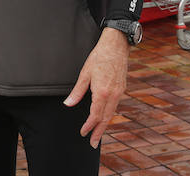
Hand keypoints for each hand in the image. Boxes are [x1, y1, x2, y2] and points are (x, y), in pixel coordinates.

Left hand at [63, 27, 129, 147]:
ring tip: (98, 134)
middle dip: (99, 132)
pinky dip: (109, 115)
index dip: (89, 126)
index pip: (95, 115)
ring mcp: (119, 92)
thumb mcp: (85, 73)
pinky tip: (105, 118)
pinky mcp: (121, 89)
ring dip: (104, 125)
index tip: (83, 133)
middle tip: (93, 144)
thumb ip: (77, 91)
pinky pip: (115, 106)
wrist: (116, 46)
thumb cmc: (99, 57)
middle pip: (105, 118)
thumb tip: (68, 104)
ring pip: (111, 113)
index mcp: (102, 92)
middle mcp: (113, 95)